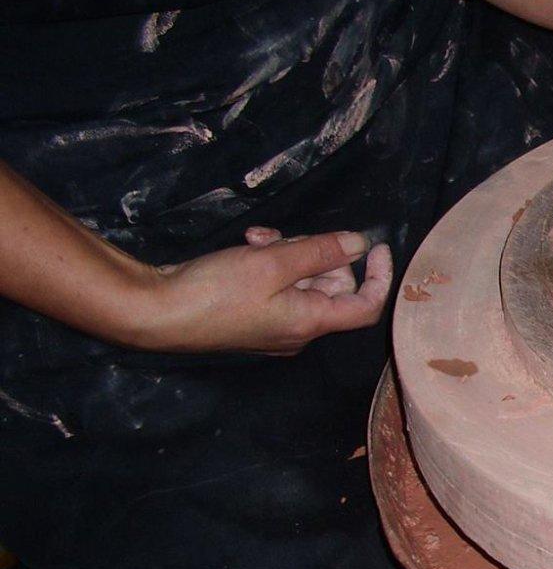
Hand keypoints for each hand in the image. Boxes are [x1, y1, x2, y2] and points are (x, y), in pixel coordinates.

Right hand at [124, 228, 393, 354]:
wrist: (155, 312)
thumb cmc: (216, 291)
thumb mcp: (272, 263)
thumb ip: (320, 251)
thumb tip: (359, 243)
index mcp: (311, 324)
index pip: (366, 306)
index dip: (380, 276)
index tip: (377, 246)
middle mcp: (298, 331)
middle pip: (332, 285)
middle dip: (315, 252)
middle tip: (285, 237)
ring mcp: (274, 325)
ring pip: (301, 279)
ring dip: (286, 251)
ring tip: (257, 238)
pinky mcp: (251, 315)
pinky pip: (276, 284)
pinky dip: (268, 262)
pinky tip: (248, 243)